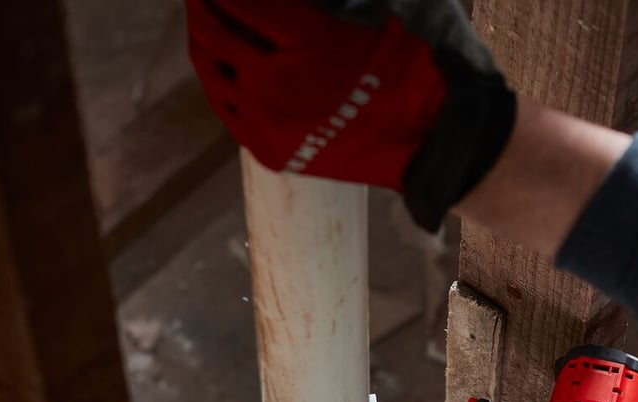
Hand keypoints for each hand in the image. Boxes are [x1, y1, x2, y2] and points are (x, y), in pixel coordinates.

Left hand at [186, 0, 514, 228]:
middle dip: (204, 1)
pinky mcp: (270, 149)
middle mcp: (276, 82)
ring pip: (209, 68)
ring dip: (203, 36)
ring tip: (207, 19)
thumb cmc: (416, 68)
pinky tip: (223, 64)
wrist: (435, 143)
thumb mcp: (378, 10)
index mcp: (306, 40)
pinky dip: (219, 78)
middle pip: (211, 27)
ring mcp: (268, 121)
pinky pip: (226, 107)